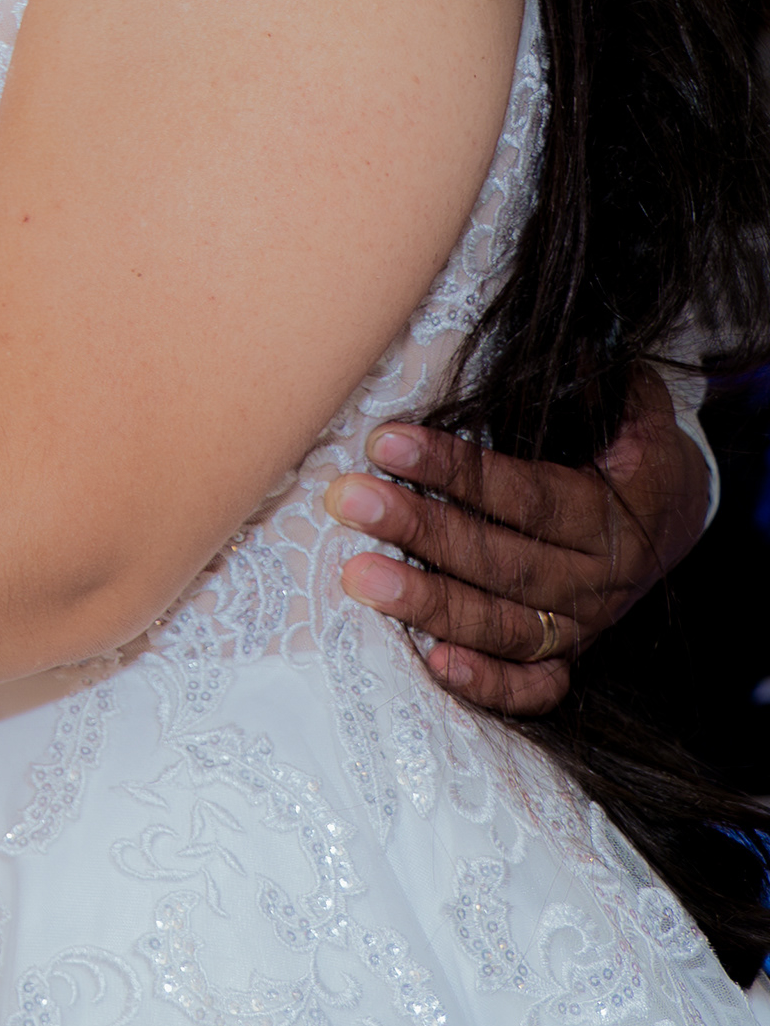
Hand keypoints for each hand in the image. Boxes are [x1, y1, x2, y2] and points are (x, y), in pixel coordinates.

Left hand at [326, 366, 713, 715]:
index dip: (458, 471)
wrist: (674, 516)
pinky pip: (532, 687)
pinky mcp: (566, 658)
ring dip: (429, 604)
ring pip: (505, 625)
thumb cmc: (624, 448)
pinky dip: (486, 683)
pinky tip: (433, 662)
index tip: (385, 442)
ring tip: (359, 576)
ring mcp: (582, 625)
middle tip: (351, 501)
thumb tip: (564, 338)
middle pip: (505, 561)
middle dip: (422, 530)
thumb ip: (594, 381)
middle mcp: (600, 577)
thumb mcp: (627, 407)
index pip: (529, 494)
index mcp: (615, 512)